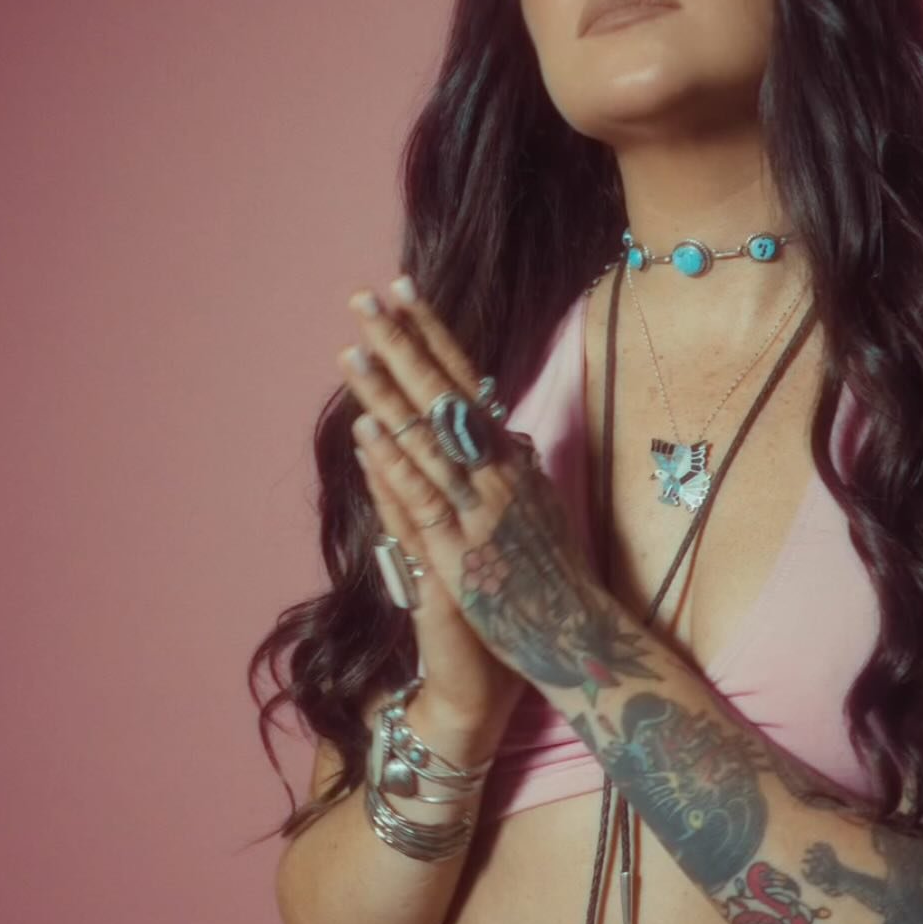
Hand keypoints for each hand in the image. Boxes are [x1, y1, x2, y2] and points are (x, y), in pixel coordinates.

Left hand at [344, 280, 655, 707]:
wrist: (572, 634)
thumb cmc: (551, 570)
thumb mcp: (539, 503)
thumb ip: (517, 464)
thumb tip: (500, 427)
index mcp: (509, 457)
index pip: (464, 378)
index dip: (432, 332)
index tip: (402, 289)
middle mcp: (496, 473)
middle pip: (442, 397)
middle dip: (401, 345)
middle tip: (363, 300)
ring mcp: (478, 512)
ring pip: (427, 442)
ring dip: (386, 396)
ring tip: (351, 353)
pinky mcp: (460, 554)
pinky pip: (424, 502)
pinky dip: (395, 465)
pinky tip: (366, 434)